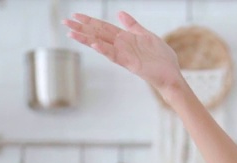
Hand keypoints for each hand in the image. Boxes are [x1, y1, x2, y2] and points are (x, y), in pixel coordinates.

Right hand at [63, 12, 182, 93]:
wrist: (172, 75)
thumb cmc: (161, 58)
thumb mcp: (146, 35)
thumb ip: (132, 25)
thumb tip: (120, 13)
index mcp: (125, 38)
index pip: (103, 27)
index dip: (89, 21)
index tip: (75, 16)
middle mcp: (121, 46)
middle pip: (97, 34)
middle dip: (81, 28)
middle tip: (64, 22)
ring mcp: (124, 55)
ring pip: (101, 44)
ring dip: (86, 38)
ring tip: (71, 32)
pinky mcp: (131, 64)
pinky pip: (115, 55)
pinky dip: (104, 50)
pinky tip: (94, 44)